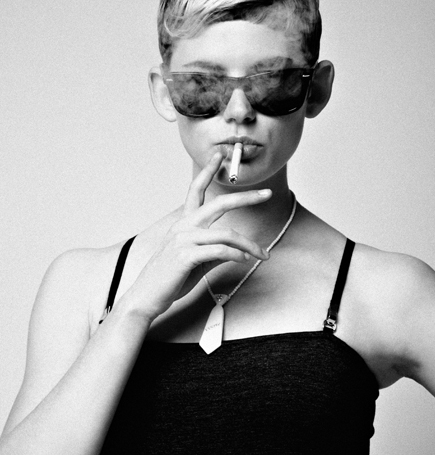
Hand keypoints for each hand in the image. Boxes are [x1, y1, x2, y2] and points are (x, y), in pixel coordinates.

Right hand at [119, 152, 270, 323]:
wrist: (146, 297)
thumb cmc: (169, 280)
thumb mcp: (195, 262)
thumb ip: (214, 252)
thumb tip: (238, 251)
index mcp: (183, 224)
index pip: (195, 190)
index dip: (207, 171)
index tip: (218, 156)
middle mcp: (184, 227)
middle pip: (219, 203)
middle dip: (246, 197)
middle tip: (267, 193)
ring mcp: (184, 240)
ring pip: (226, 234)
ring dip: (250, 245)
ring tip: (264, 254)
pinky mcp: (186, 256)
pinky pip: (220, 250)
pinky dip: (237, 254)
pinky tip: (245, 260)